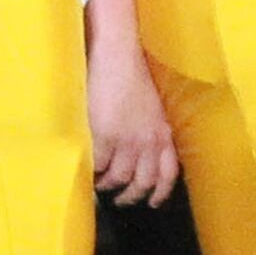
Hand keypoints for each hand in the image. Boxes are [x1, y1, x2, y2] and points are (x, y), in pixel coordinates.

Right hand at [89, 41, 178, 207]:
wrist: (117, 54)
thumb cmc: (132, 73)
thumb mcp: (151, 105)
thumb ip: (151, 129)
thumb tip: (141, 152)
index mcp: (162, 130)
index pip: (169, 172)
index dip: (161, 192)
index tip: (152, 202)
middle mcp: (149, 139)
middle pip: (142, 181)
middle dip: (130, 195)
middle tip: (118, 198)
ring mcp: (127, 140)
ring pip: (118, 178)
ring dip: (107, 185)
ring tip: (98, 182)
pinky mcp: (106, 137)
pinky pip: (98, 166)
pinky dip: (92, 171)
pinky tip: (87, 167)